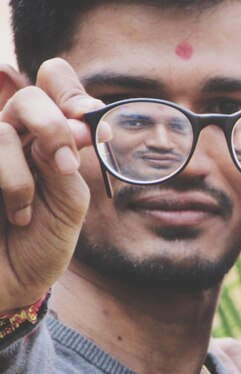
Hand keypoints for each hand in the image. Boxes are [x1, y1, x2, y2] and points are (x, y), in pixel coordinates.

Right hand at [0, 59, 102, 311]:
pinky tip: (16, 215)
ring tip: (25, 213)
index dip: (70, 92)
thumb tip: (81, 122)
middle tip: (66, 163)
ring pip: (2, 130)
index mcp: (43, 139)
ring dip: (23, 176)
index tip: (93, 122)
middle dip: (52, 126)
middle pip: (28, 98)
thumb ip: (68, 161)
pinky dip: (11, 182)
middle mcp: (11, 138)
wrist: (6, 286)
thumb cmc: (38, 244)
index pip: (53, 84)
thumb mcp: (67, 202)